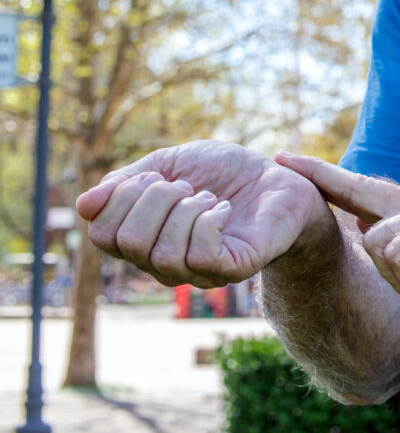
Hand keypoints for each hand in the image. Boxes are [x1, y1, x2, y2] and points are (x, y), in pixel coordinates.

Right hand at [77, 141, 332, 287]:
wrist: (280, 179)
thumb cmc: (225, 172)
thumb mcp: (172, 163)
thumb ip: (128, 181)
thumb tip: (85, 205)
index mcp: (145, 237)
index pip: (102, 234)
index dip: (122, 197)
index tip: (156, 176)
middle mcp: (164, 262)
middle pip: (127, 243)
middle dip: (154, 199)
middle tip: (186, 186)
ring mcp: (198, 270)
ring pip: (161, 255)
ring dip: (184, 211)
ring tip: (207, 197)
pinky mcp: (232, 269)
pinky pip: (199, 259)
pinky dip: (208, 222)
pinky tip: (224, 210)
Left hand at [275, 152, 399, 357]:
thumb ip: (394, 252)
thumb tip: (362, 223)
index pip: (367, 193)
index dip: (329, 179)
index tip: (292, 162)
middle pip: (361, 190)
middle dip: (320, 177)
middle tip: (282, 158)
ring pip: (374, 241)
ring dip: (398, 279)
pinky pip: (394, 253)